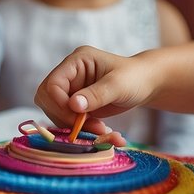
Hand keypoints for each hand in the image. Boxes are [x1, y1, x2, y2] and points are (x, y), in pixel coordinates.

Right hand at [33, 45, 155, 136]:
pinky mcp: (77, 104)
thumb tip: (73, 105)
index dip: (60, 104)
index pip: (53, 83)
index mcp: (76, 61)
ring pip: (56, 112)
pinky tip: (101, 131)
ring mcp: (72, 89)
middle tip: (88, 128)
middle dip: (65, 117)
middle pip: (48, 98)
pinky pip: (68, 120)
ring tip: (100, 130)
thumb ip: (96, 94)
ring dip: (74, 126)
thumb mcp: (118, 85)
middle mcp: (70, 74)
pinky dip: (81, 129)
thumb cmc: (135, 77)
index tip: (78, 118)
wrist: (146, 84)